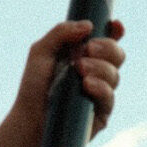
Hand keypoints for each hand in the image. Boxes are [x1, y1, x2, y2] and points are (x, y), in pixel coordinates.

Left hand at [12, 19, 125, 140]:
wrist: (28, 121)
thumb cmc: (34, 86)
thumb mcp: (41, 51)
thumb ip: (61, 32)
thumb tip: (88, 25)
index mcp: (84, 54)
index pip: (108, 39)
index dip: (115, 30)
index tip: (115, 25)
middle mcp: (96, 72)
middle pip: (117, 54)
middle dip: (108, 47)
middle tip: (89, 48)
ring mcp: (100, 93)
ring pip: (115, 74)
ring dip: (100, 67)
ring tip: (79, 68)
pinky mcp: (100, 114)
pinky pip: (110, 97)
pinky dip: (101, 87)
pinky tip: (87, 85)